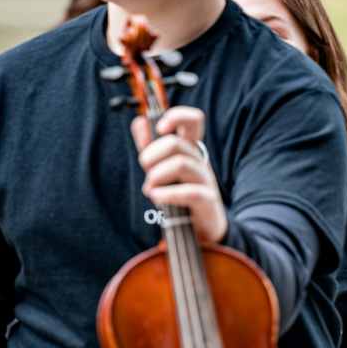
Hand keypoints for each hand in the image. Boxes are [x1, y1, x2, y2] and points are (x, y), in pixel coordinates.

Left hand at [131, 106, 227, 243]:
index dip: (176, 117)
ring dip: (156, 176)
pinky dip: (167, 194)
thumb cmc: (180, 196)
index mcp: (191, 150)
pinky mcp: (208, 201)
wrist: (202, 230)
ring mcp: (206, 180)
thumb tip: (139, 121)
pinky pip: (189, 192)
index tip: (160, 128)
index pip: (193, 120)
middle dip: (151, 156)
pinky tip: (157, 198)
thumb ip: (150, 146)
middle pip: (175, 143)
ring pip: (181, 164)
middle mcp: (200, 161)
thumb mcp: (163, 168)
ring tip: (150, 190)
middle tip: (147, 172)